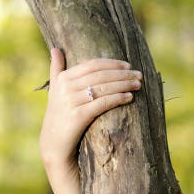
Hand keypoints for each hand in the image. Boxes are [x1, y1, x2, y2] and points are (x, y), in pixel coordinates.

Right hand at [39, 48, 141, 168]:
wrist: (54, 145)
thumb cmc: (59, 116)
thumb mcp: (54, 91)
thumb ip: (56, 69)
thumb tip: (55, 48)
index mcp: (62, 78)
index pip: (92, 65)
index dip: (112, 64)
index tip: (128, 66)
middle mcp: (66, 87)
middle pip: (100, 75)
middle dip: (122, 74)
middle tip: (139, 75)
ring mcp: (71, 101)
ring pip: (103, 88)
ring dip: (123, 85)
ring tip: (138, 85)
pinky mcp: (78, 116)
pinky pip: (102, 103)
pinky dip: (117, 98)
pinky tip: (129, 97)